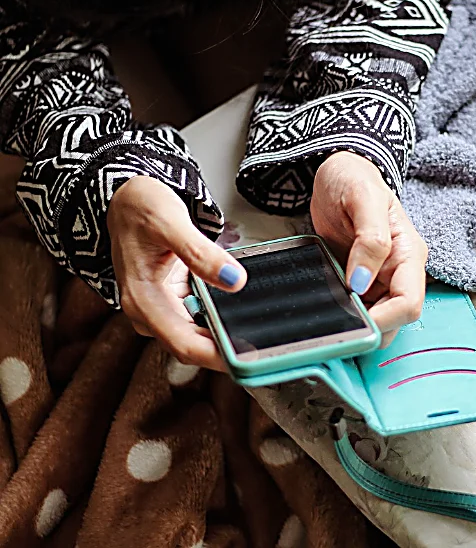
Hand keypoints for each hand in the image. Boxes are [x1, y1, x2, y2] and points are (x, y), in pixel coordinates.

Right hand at [107, 176, 245, 369]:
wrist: (126, 200)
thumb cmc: (140, 208)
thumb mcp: (171, 223)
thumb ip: (202, 254)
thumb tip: (235, 281)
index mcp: (143, 301)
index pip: (186, 345)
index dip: (219, 356)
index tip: (250, 358)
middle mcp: (150, 313)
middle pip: (196, 346)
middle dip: (229, 349)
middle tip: (268, 346)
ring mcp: (162, 310)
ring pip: (201, 335)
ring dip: (227, 334)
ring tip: (262, 330)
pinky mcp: (173, 303)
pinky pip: (202, 319)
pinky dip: (222, 317)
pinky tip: (242, 310)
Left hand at [311, 152, 427, 345]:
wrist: (338, 174)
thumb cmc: (353, 178)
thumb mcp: (362, 198)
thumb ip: (370, 239)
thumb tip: (363, 282)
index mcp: (408, 255)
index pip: (408, 304)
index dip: (383, 318)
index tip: (352, 315)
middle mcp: (399, 273)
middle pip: (395, 322)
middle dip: (369, 329)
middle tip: (335, 323)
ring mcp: (381, 281)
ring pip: (377, 323)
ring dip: (355, 327)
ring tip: (328, 317)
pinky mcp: (361, 285)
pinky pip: (358, 312)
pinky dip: (343, 317)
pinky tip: (326, 310)